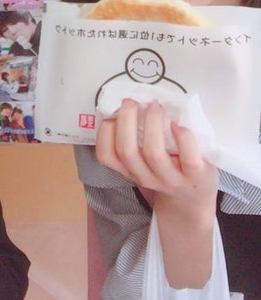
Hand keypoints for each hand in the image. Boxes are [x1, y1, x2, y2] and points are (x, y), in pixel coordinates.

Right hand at [96, 99, 217, 287]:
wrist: (194, 197)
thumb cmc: (166, 169)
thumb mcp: (144, 162)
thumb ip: (135, 141)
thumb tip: (129, 105)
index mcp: (129, 171)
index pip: (106, 156)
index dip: (104, 132)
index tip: (113, 113)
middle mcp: (145, 177)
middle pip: (127, 151)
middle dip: (126, 121)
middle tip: (131, 102)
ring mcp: (170, 179)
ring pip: (153, 153)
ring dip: (152, 124)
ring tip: (155, 106)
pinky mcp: (196, 175)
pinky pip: (188, 157)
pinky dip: (182, 137)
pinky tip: (177, 124)